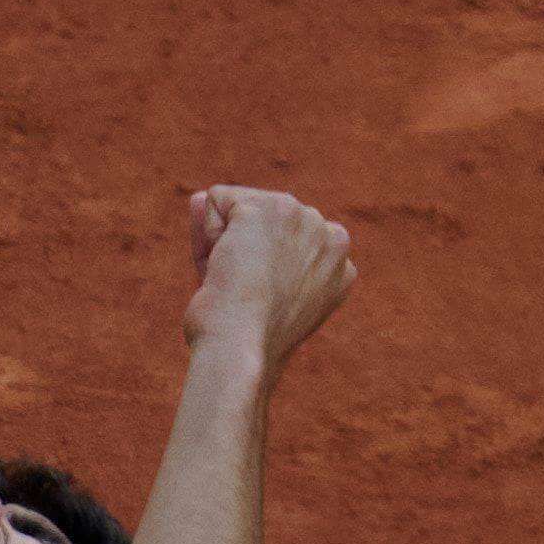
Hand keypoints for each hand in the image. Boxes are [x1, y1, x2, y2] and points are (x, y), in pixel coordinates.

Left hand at [185, 184, 354, 371]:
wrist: (242, 347)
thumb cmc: (244, 337)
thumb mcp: (252, 292)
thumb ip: (233, 242)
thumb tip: (202, 195)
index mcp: (341, 266)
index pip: (286, 243)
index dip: (261, 268)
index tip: (264, 301)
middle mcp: (331, 236)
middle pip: (267, 221)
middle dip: (246, 247)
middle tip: (248, 293)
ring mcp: (303, 218)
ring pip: (243, 208)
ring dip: (227, 240)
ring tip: (238, 280)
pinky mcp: (269, 209)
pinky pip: (218, 201)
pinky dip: (207, 232)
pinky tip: (223, 265)